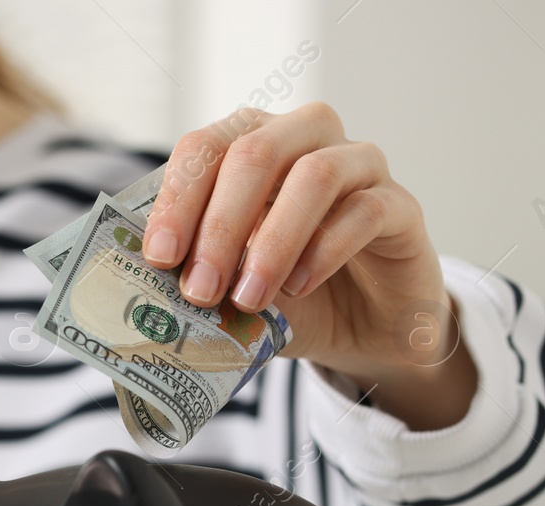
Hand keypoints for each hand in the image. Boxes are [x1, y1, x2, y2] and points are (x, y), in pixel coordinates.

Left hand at [142, 102, 476, 430]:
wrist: (360, 328)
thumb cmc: (284, 295)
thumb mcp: (228, 286)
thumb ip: (195, 274)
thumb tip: (143, 292)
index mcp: (250, 144)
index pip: (205, 147)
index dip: (178, 199)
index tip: (159, 258)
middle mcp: (305, 138)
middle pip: (256, 151)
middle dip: (218, 224)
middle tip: (199, 289)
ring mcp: (359, 165)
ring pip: (316, 174)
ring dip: (272, 242)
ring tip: (248, 298)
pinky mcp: (400, 205)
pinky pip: (365, 211)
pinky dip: (324, 251)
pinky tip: (298, 288)